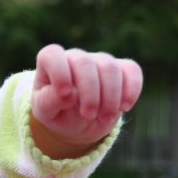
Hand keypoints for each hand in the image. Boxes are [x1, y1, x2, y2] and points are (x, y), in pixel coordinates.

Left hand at [31, 44, 142, 158]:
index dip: (59, 72)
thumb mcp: (46, 112)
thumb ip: (50, 101)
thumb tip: (70, 94)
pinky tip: (124, 108)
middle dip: (89, 92)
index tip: (65, 94)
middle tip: (88, 115)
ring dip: (110, 97)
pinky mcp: (121, 70)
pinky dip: (131, 90)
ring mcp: (99, 61)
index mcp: (50, 64)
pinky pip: (132, 71)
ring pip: (110, 68)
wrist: (78, 122)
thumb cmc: (57, 113)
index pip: (52, 55)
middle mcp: (75, 57)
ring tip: (104, 118)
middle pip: (85, 64)